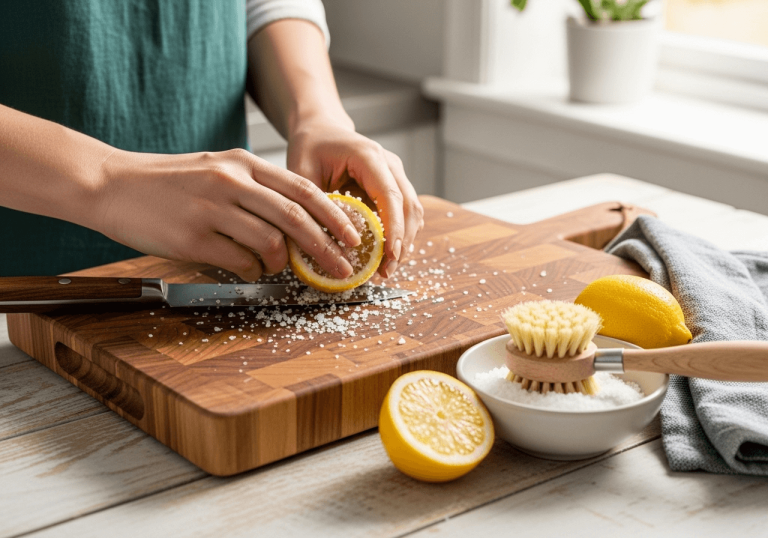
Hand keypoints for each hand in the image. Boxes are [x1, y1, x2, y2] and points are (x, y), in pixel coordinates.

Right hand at [93, 148, 361, 281]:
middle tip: (341, 268)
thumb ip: (255, 189)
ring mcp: (212, 209)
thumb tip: (296, 222)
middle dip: (326, 247)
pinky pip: (239, 261)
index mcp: (242, 162)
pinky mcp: (193, 237)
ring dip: (282, 262)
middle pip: (296, 217)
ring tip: (278, 267)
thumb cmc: (167, 182)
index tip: (353, 236)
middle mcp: (231, 181)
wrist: (112, 184)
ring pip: (270, 241)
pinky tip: (248, 269)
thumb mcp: (216, 169)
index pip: (303, 189)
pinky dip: (252, 271)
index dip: (334, 215)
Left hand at [287, 120, 423, 277]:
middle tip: (386, 272)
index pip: (390, 195)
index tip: (391, 255)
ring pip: (412, 212)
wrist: (320, 130)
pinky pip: (403, 213)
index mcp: (369, 156)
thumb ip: (315, 204)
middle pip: (408, 206)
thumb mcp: (302, 173)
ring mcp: (394, 175)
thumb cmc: (310, 147)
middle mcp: (389, 165)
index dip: (394, 228)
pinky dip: (398, 235)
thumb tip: (326, 241)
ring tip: (386, 270)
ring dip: (403, 242)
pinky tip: (385, 256)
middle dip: (401, 242)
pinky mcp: (392, 186)